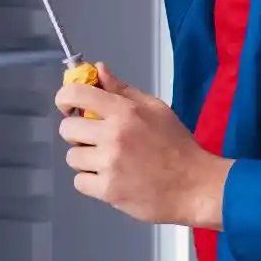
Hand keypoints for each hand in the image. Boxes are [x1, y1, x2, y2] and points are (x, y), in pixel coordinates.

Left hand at [56, 65, 230, 228]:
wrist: (195, 186)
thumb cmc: (178, 146)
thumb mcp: (155, 108)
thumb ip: (122, 89)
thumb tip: (98, 69)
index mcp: (125, 111)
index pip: (77, 93)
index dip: (65, 97)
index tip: (68, 105)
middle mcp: (113, 136)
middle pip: (67, 128)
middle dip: (77, 132)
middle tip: (94, 138)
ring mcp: (110, 164)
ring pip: (72, 157)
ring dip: (85, 158)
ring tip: (108, 160)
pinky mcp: (108, 191)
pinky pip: (79, 182)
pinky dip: (91, 181)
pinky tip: (110, 177)